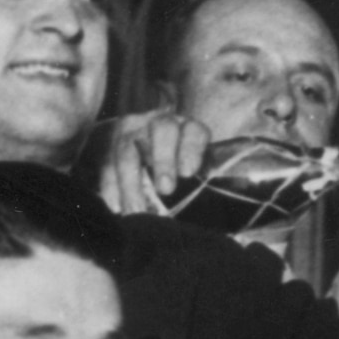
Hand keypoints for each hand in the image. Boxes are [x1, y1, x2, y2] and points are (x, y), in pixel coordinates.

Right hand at [98, 108, 212, 217]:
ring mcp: (134, 130)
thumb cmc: (183, 170)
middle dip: (163, 160)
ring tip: (136, 209)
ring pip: (129, 150)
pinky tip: (115, 206)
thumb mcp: (198, 170)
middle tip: (165, 189)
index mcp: (189, 129)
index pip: (194, 132)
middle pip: (162, 132)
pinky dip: (110, 186)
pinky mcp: (112, 144)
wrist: (146, 149)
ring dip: (131, 181)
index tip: (189, 173)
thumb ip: (207, 183)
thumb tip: (231, 215)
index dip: (191, 149)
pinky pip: (107, 163)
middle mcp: (161, 123)